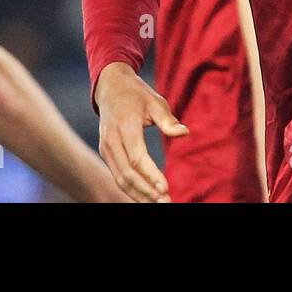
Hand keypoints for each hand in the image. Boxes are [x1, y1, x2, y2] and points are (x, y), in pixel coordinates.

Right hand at [94, 62, 187, 201]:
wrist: (110, 88)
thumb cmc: (137, 94)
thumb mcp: (155, 101)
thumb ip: (168, 120)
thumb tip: (185, 133)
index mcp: (124, 126)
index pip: (137, 158)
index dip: (150, 175)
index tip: (165, 188)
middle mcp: (111, 140)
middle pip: (127, 174)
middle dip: (146, 191)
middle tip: (165, 202)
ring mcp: (106, 148)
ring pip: (120, 178)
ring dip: (138, 194)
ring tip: (158, 203)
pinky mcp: (106, 153)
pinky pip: (118, 175)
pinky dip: (130, 188)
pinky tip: (145, 197)